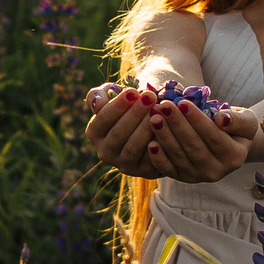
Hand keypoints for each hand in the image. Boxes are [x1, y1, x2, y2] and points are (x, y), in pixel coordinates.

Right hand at [88, 83, 216, 180]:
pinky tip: (168, 126)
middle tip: (150, 97)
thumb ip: (98, 96)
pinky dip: (159, 143)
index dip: (117, 105)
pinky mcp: (144, 172)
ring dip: (147, 127)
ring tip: (160, 109)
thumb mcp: (111, 95)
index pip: (102, 120)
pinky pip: (151, 159)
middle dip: (135, 114)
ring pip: (134, 148)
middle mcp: (105, 152)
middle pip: (118, 134)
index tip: (133, 91)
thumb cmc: (128, 103)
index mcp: (95, 133)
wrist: (150, 119)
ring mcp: (124, 165)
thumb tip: (96, 105)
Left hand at [144, 100, 254, 183]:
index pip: (213, 137)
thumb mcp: (245, 120)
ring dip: (164, 136)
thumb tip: (222, 119)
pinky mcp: (182, 178)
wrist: (227, 143)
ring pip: (179, 156)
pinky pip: (168, 170)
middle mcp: (217, 171)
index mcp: (234, 157)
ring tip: (153, 117)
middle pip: (193, 147)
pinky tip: (150, 142)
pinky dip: (158, 158)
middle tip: (163, 106)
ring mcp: (198, 177)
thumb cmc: (235, 126)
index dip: (197, 120)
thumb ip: (237, 120)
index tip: (182, 102)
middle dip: (177, 125)